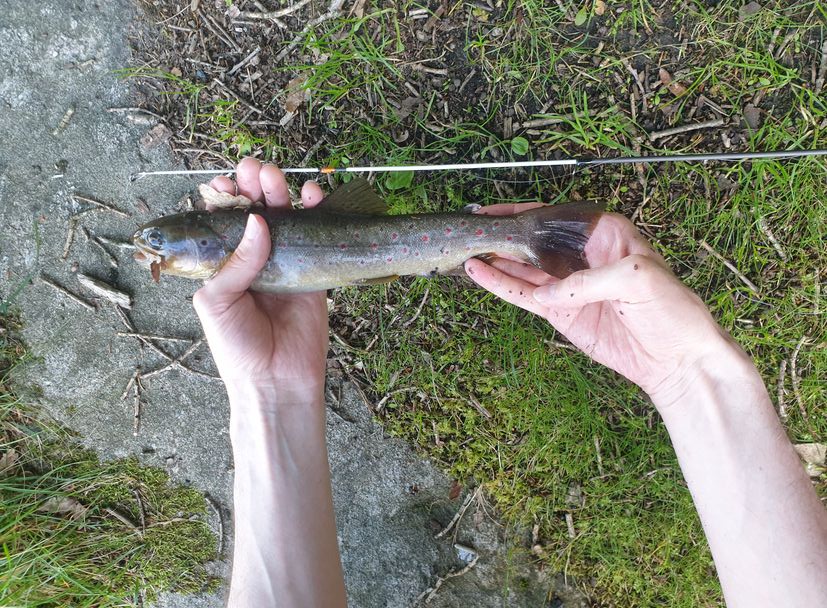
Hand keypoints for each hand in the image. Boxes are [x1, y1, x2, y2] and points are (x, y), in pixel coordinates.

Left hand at [192, 158, 327, 395]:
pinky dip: (316, 211)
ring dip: (281, 191)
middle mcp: (254, 259)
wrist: (276, 382)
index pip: (223, 220)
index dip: (224, 198)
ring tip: (275, 179)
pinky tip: (312, 196)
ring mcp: (285, 262)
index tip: (224, 185)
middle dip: (253, 186)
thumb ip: (235, 262)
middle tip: (254, 172)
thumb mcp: (217, 302)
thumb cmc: (238, 347)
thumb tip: (258, 223)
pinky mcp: (313, 271)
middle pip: (255, 211)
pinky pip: (316, 235)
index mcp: (224, 264)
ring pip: (285, 216)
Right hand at [465, 207, 735, 405]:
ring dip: (496, 260)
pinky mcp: (560, 313)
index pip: (556, 216)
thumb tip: (549, 294)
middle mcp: (582, 256)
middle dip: (504, 235)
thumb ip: (588, 281)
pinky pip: (525, 296)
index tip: (495, 212)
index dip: (524, 212)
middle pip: (534, 240)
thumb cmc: (672, 311)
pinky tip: (479, 274)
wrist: (678, 359)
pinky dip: (501, 286)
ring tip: (467, 249)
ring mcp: (568, 286)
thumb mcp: (638, 280)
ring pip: (523, 267)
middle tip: (472, 230)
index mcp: (606, 234)